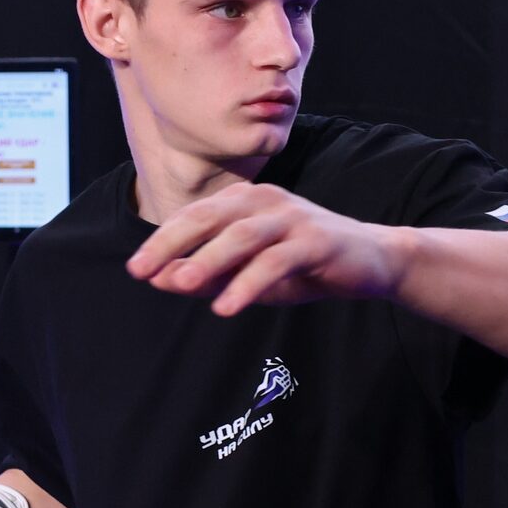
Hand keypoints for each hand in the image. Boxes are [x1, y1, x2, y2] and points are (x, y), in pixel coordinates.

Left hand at [126, 182, 408, 315]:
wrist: (371, 262)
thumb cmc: (304, 266)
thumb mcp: (250, 273)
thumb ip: (209, 275)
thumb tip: (161, 279)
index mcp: (245, 201)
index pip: (195, 216)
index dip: (163, 240)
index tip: (136, 268)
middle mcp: (265, 201)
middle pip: (210, 217)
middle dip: (173, 243)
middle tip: (142, 270)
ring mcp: (292, 218)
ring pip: (242, 235)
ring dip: (209, 259)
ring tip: (181, 283)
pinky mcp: (316, 240)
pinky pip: (276, 261)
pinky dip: (248, 283)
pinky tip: (225, 306)